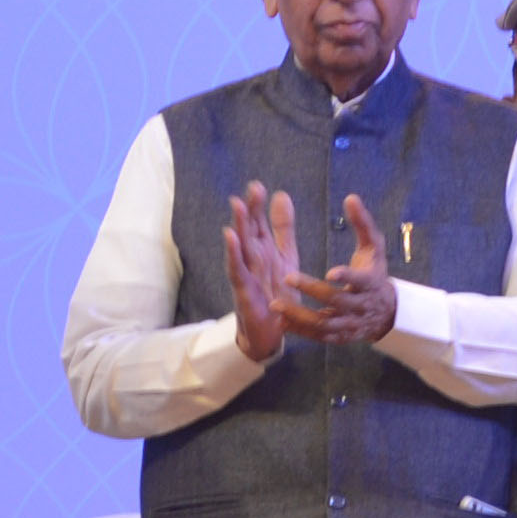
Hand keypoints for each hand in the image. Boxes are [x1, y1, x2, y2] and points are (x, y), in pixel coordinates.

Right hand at [224, 186, 302, 365]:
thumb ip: (283, 228)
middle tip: (252, 188)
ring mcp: (246, 274)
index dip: (258, 206)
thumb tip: (281, 195)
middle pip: (250, 231)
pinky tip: (230, 238)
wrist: (270, 332)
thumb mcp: (285, 255)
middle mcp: (253, 259)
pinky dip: (233, 253)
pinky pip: (237, 269)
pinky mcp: (243, 290)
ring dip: (239, 226)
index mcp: (265, 250)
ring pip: (241, 246)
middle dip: (250, 210)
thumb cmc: (275, 292)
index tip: (258, 185)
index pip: (260, 224)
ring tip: (237, 205)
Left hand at [276, 195, 400, 345]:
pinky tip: (280, 320)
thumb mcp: (374, 247)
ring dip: (299, 315)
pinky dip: (299, 330)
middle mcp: (361, 305)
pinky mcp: (339, 337)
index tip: (330, 271)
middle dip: (312, 290)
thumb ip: (362, 224)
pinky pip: (317, 336)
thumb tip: (350, 198)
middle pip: (336, 300)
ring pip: (324, 323)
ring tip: (276, 304)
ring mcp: (349, 324)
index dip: (347, 276)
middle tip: (286, 276)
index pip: (361, 280)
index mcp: (371, 282)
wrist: (387, 313)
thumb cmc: (375, 272)